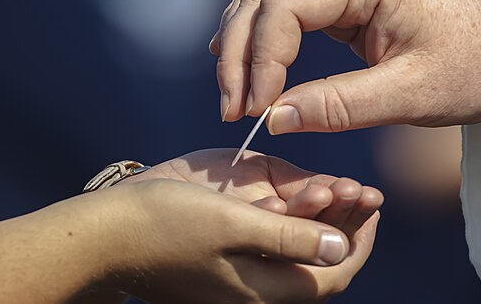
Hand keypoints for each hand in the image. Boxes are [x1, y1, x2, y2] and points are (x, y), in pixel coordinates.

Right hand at [98, 149, 381, 302]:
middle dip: (347, 225)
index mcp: (265, 290)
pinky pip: (276, 248)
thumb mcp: (232, 225)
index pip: (335, 273)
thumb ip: (290, 239)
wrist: (108, 235)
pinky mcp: (227, 267)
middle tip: (362, 189)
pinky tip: (299, 199)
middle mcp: (259, 292)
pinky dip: (295, 223)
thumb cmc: (165, 224)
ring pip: (300, 254)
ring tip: (338, 188)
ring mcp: (242, 281)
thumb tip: (341, 248)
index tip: (372, 202)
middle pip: (321, 263)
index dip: (362, 239)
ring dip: (323, 221)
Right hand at [211, 0, 480, 140]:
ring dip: (242, 44)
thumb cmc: (472, 68)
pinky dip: (260, 37)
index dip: (261, 59)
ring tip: (234, 92)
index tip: (255, 111)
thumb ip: (339, 106)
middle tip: (231, 109)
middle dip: (239, 54)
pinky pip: (284, 7)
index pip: (285, 5)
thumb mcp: (409, 95)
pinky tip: (248, 65)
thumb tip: (273, 119)